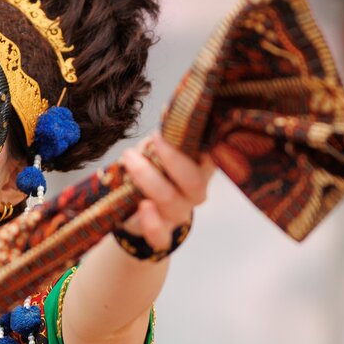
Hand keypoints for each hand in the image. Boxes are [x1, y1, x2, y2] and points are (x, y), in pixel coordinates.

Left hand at [120, 131, 214, 250]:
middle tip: (153, 139)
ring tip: (129, 158)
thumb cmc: (154, 170)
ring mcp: (179, 213)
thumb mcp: (160, 149)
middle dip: (172, 159)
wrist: (138, 209)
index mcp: (201, 168)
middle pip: (193, 180)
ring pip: (171, 200)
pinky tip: (143, 206)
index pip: (214, 157)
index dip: (206, 143)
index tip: (190, 123)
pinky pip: (161, 234)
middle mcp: (195, 192)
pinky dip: (151, 222)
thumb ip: (167, 136)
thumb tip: (170, 109)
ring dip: (148, 177)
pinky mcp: (162, 231)